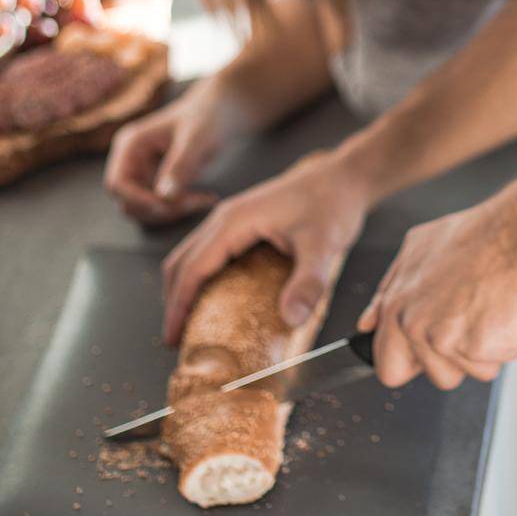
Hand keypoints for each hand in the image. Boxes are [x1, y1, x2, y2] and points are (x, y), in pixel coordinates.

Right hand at [104, 85, 223, 224]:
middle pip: (128, 203)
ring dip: (172, 212)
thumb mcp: (197, 139)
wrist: (223, 110)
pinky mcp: (158, 184)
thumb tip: (164, 196)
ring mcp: (143, 174)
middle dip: (159, 209)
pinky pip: (161, 207)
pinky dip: (181, 209)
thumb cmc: (208, 116)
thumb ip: (180, 166)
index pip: (117, 184)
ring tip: (204, 199)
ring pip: (145, 210)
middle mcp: (131, 161)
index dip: (137, 200)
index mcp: (131, 145)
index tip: (168, 205)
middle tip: (196, 202)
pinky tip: (205, 198)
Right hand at [161, 148, 367, 345]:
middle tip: (177, 339)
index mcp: (234, 221)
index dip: (177, 305)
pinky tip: (217, 300)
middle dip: (174, 301)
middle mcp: (225, 218)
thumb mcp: (324, 244)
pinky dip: (202, 277)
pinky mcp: (243, 223)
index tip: (172, 338)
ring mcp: (233, 218)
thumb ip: (308, 282)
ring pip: (192, 255)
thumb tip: (291, 319)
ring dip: (185, 288)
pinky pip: (210, 252)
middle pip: (182, 262)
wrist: (344, 176)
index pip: (191, 268)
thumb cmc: (333, 203)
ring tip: (191, 324)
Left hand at [357, 202, 516, 390]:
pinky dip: (500, 347)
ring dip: (477, 354)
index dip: (412, 361)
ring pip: (463, 374)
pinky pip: (491, 367)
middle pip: (432, 376)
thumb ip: (385, 292)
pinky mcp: (479, 349)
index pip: (388, 367)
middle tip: (466, 325)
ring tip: (485, 312)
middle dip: (449, 363)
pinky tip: (501, 314)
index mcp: (396, 308)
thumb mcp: (415, 249)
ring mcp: (446, 341)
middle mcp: (416, 327)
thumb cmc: (473, 237)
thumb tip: (366, 324)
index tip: (430, 348)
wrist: (516, 235)